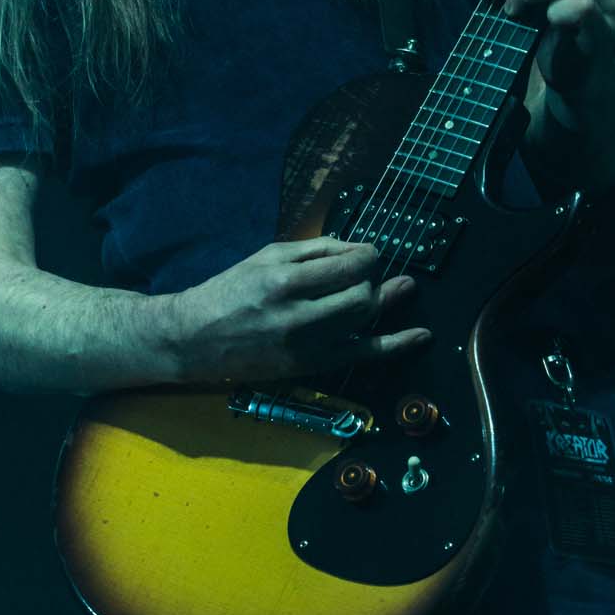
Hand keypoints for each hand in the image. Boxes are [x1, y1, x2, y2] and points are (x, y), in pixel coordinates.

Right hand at [167, 238, 429, 383]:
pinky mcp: (308, 367)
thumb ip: (313, 248)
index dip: (369, 256)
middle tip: (368, 274)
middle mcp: (298, 316)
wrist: (195, 339)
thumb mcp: (265, 256)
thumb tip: (356, 246)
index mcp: (285, 280)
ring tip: (398, 290)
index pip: (350, 266)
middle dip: (373, 280)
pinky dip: (394, 346)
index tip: (370, 254)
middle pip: (362, 295)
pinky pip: (361, 356)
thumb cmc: (230, 291)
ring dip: (381, 303)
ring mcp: (305, 346)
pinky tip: (419, 336)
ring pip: (364, 321)